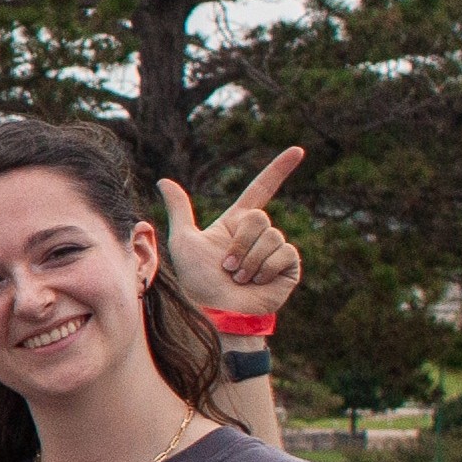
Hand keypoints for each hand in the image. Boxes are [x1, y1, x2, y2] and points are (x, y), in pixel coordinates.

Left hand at [161, 147, 303, 327]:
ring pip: (271, 237)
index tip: (297, 150)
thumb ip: (180, 211)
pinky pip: (283, 254)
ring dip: (249, 260)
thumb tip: (163, 181)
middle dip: (239, 244)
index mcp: (237, 224)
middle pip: (259, 219)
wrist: (216, 310)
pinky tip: (256, 282)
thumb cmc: (197, 281)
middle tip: (226, 266)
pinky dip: (264, 268)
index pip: (261, 190)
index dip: (278, 170)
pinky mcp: (289, 267)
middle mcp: (258, 234)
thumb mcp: (184, 242)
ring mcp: (275, 250)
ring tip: (238, 277)